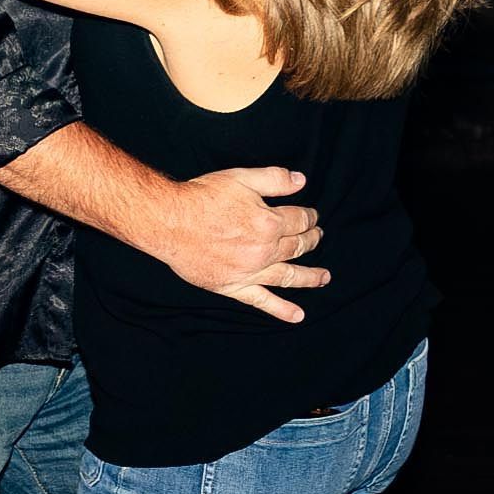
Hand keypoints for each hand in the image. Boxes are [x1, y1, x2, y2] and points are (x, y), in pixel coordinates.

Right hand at [162, 167, 329, 324]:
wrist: (169, 222)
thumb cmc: (202, 198)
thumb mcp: (241, 177)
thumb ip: (274, 179)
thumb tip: (301, 180)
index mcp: (269, 222)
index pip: (300, 220)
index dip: (309, 216)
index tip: (311, 216)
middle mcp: (265, 250)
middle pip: (298, 247)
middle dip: (312, 240)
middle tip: (317, 237)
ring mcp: (251, 271)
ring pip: (289, 276)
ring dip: (310, 277)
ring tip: (324, 278)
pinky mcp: (234, 286)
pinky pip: (262, 301)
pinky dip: (282, 309)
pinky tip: (298, 315)